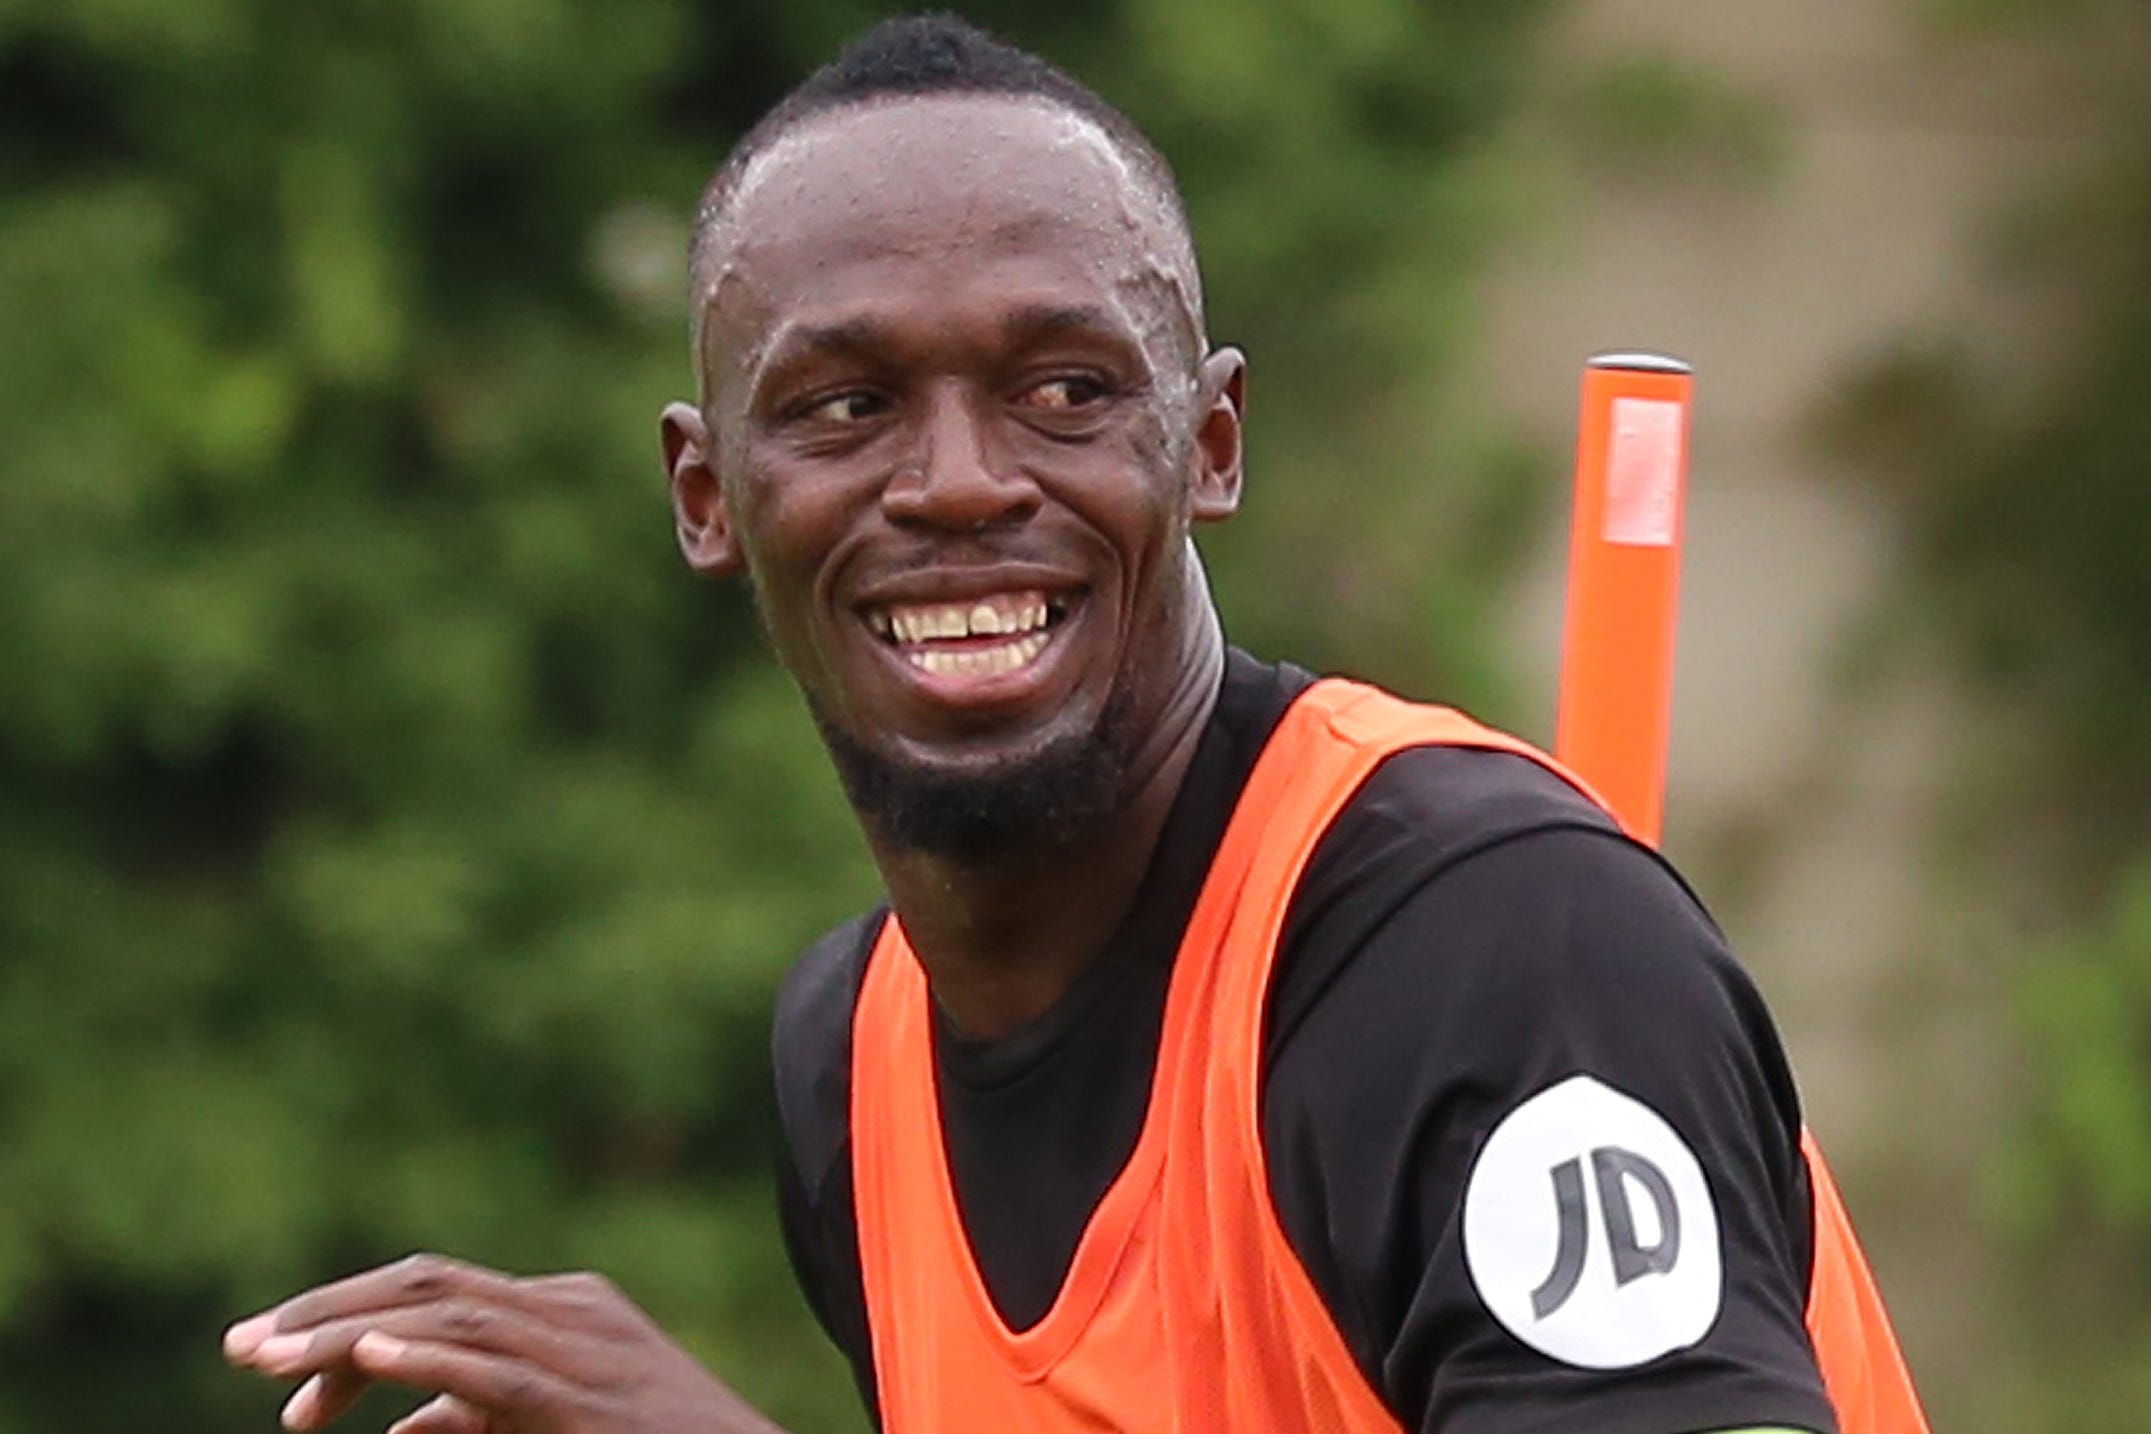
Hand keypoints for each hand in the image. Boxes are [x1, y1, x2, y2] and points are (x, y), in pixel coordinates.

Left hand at [222, 1253, 787, 1433]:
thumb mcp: (551, 1425)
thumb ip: (477, 1416)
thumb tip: (403, 1429)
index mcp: (562, 1307)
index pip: (431, 1292)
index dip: (342, 1320)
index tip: (271, 1370)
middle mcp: (569, 1310)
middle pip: (426, 1285)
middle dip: (324, 1313)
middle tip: (238, 1348)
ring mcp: (583, 1349)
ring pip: (448, 1316)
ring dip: (346, 1338)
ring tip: (270, 1362)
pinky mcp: (586, 1402)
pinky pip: (495, 1372)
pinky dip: (425, 1362)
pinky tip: (364, 1362)